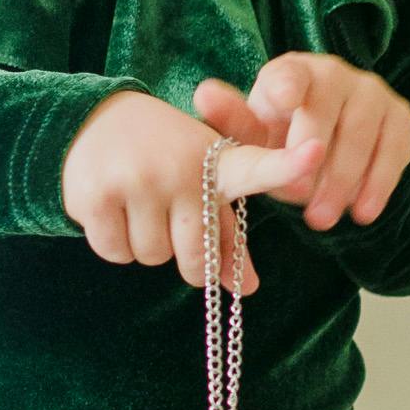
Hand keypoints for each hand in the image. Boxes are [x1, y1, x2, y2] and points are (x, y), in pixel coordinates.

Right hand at [59, 89, 303, 287]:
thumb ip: (227, 235)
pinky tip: (111, 207)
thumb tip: (247, 288)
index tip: (316, 153)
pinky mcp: (98, 196)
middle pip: (193, 259)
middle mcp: (180, 167)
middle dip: (182, 254)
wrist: (94, 120)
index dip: (287, 165)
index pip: (256, 168)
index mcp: (216, 163)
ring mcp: (138, 180)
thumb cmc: (162, 159)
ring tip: (137, 203)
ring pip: (152, 257)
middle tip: (167, 217)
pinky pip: (117, 252)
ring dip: (144, 244)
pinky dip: (114, 243)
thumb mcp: (201, 184)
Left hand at [191, 54, 409, 233]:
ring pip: (361, 135)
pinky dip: (377, 185)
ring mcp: (372, 93)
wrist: (331, 151)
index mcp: (292, 71)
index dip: (288, 87)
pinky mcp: (400, 118)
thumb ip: (231, 122)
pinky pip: (394, 151)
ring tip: (320, 220)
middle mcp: (335, 73)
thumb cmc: (281, 141)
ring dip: (340, 181)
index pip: (290, 74)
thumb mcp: (254, 138)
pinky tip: (362, 213)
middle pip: (326, 112)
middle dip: (310, 159)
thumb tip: (204, 94)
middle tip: (294, 197)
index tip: (287, 103)